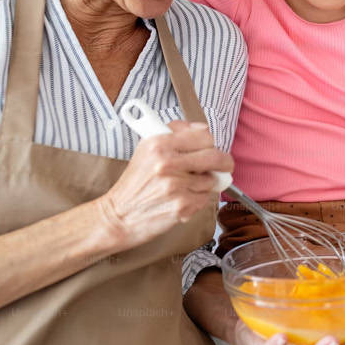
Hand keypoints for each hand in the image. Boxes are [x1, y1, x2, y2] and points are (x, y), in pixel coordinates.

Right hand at [94, 121, 232, 249]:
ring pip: (212, 180)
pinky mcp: (182, 206)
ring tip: (187, 186)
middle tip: (224, 166)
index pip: (203, 136)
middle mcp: (167, 163)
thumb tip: (201, 130)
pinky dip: (198, 199)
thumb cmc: (134, 184)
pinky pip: (205, 199)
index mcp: (159, 144)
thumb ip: (174, 135)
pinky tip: (182, 199)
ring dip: (206, 183)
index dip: (209, 143)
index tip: (210, 148)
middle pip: (215, 157)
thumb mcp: (146, 150)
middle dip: (224, 162)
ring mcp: (176, 186)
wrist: (120, 215)